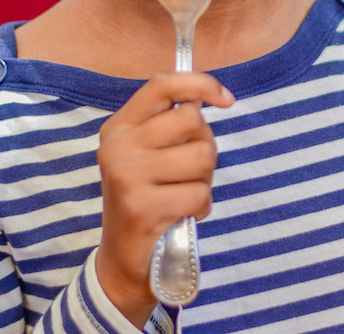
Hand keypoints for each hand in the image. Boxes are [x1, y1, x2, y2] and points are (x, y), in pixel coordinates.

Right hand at [95, 72, 233, 325]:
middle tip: (192, 169)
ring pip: (201, 155)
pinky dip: (202, 205)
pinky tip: (184, 213)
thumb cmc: (146, 197)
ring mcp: (126, 176)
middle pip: (191, 119)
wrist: (122, 259)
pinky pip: (199, 192)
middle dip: (206, 144)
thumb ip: (169, 123)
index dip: (199, 83)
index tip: (226, 99)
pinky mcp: (141, 207)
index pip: (161, 84)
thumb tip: (211, 95)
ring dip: (205, 178)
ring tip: (186, 192)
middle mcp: (117, 146)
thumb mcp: (147, 153)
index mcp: (119, 126)